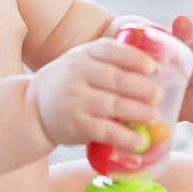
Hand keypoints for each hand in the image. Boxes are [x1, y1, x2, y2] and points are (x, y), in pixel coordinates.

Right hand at [30, 39, 160, 150]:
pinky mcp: (76, 125)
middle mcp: (78, 74)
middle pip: (115, 79)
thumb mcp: (83, 62)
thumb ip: (111, 62)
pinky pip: (104, 131)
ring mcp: (76, 100)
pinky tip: (139, 141)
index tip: (153, 67)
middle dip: (141, 87)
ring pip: (111, 105)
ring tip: (155, 117)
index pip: (110, 50)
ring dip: (137, 112)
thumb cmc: (70, 83)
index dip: (134, 58)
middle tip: (159, 95)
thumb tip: (156, 68)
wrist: (32, 108)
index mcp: (85, 54)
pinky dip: (124, 137)